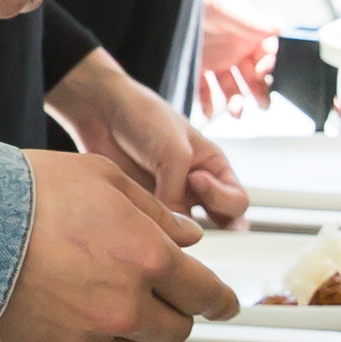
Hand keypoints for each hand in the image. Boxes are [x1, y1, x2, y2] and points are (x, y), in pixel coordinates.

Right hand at [0, 149, 243, 341]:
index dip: (222, 300)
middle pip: (178, 330)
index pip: (207, 294)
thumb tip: (186, 235)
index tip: (225, 304)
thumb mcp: (103, 177)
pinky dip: (94, 339)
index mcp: (148, 259)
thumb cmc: (28, 192)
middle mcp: (126, 305)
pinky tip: (74, 309)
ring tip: (118, 304)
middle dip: (178, 312)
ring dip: (141, 333)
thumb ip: (154, 211)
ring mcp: (89, 335)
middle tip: (162, 293)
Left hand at [50, 49, 249, 229]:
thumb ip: (178, 192)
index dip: (221, 198)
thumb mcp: (172, 152)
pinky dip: (153, 229)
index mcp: (213, 167)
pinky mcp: (147, 205)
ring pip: (185, 230)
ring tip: (157, 215)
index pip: (237, 201)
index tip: (195, 179)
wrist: (103, 111)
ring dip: (176, 230)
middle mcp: (197, 187)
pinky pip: (158, 227)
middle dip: (208, 226)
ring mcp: (171, 198)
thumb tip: (174, 230)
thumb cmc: (144, 118)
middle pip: (218, 223)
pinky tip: (141, 216)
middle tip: (186, 221)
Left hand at [193, 0, 280, 115]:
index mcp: (248, 35)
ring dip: (235, 102)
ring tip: (236, 113)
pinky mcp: (197, 68)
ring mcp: (217, 61)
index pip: (265, 54)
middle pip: (252, 76)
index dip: (267, 63)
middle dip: (259, 91)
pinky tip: (208, 112)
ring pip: (231, 88)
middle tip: (263, 105)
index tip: (264, 70)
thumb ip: (251, 21)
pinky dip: (207, 103)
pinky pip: (205, 90)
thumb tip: (279, 26)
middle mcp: (235, 50)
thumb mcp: (227, 7)